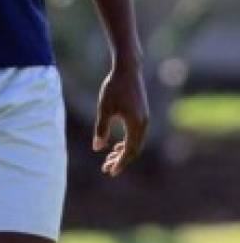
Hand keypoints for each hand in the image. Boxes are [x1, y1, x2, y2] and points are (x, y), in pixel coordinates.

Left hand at [92, 61, 148, 176]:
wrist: (128, 70)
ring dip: (123, 152)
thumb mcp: (104, 109)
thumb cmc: (114, 88)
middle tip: (106, 169)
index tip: (110, 172)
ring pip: (135, 143)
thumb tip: (97, 149)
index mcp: (136, 125)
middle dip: (121, 161)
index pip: (129, 151)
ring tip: (109, 159)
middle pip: (134, 150)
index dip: (120, 163)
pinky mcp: (142, 115)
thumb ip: (101, 129)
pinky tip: (115, 146)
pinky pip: (136, 135)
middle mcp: (143, 124)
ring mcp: (144, 120)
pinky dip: (127, 143)